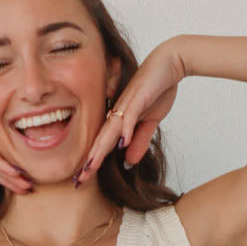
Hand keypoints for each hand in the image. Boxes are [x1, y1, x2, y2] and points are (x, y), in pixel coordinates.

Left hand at [74, 41, 186, 186]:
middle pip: (101, 141)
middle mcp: (118, 113)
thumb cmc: (157, 90)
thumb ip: (139, 141)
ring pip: (110, 130)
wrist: (169, 64)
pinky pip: (131, 115)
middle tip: (77, 181)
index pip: (102, 145)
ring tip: (90, 167)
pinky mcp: (139, 97)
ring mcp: (127, 105)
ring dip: (100, 150)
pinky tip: (121, 144)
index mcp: (119, 120)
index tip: (81, 180)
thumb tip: (127, 161)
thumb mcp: (150, 122)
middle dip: (89, 162)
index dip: (92, 162)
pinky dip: (126, 130)